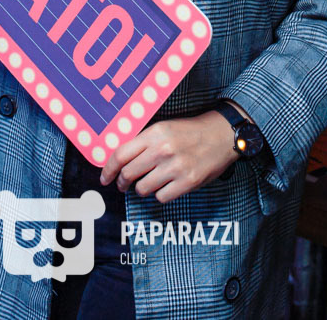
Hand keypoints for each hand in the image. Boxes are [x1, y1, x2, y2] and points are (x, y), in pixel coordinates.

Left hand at [100, 111, 238, 203]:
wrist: (222, 135)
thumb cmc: (190, 132)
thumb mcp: (164, 128)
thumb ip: (143, 142)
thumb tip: (119, 160)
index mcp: (154, 134)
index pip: (120, 154)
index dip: (108, 169)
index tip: (105, 178)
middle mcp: (162, 150)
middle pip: (128, 174)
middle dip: (122, 183)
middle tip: (123, 185)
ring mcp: (175, 167)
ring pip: (143, 189)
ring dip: (142, 189)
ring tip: (149, 182)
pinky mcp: (188, 182)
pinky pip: (161, 197)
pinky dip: (160, 194)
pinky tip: (166, 186)